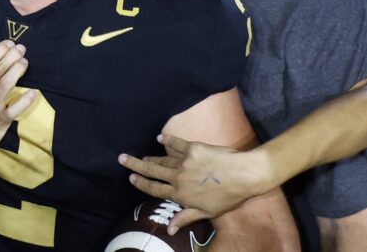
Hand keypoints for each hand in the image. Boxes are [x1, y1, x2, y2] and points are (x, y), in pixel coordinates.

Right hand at [118, 133, 272, 218]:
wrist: (244, 175)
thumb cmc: (228, 197)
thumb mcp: (206, 212)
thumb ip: (185, 217)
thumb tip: (169, 229)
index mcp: (180, 194)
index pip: (155, 189)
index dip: (141, 183)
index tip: (131, 178)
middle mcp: (178, 177)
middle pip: (152, 171)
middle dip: (136, 165)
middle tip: (122, 158)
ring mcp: (184, 161)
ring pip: (162, 159)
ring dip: (151, 157)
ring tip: (141, 156)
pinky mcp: (193, 148)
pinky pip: (176, 143)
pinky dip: (167, 140)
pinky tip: (160, 138)